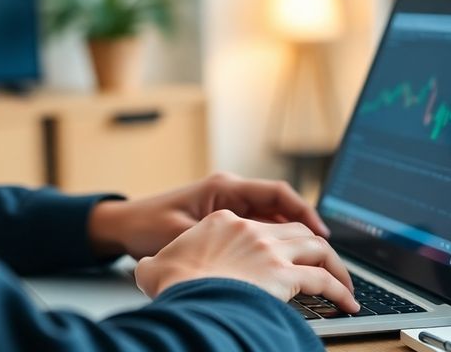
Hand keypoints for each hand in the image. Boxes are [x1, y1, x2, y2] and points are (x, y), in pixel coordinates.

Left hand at [88, 172, 329, 258]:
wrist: (124, 224)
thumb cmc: (147, 225)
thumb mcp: (182, 235)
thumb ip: (216, 242)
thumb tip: (252, 253)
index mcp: (225, 187)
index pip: (276, 193)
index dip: (303, 211)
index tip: (321, 233)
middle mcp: (231, 192)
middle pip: (281, 207)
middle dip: (306, 229)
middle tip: (327, 254)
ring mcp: (230, 205)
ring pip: (273, 219)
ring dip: (292, 237)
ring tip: (313, 262)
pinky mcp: (225, 219)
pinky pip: (259, 227)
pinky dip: (274, 242)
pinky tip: (284, 263)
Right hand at [134, 209, 359, 312]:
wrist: (178, 288)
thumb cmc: (168, 280)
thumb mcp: (155, 263)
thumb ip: (158, 263)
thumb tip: (145, 270)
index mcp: (223, 220)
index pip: (262, 222)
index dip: (280, 236)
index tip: (287, 249)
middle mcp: (251, 228)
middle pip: (296, 231)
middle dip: (317, 247)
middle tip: (327, 265)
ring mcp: (269, 249)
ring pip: (317, 249)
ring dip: (336, 268)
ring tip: (345, 287)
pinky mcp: (284, 273)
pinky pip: (323, 280)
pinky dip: (340, 291)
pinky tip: (348, 304)